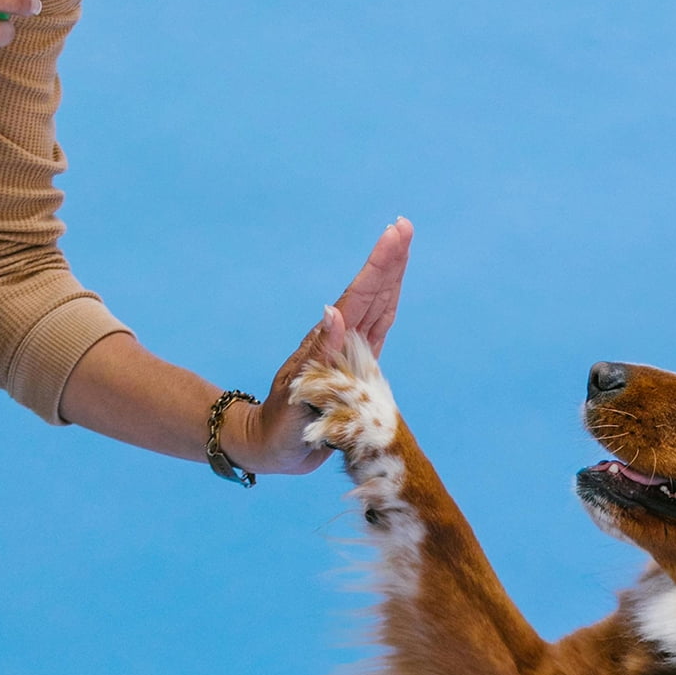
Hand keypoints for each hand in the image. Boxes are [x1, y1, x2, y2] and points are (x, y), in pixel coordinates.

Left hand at [224, 218, 413, 475]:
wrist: (271, 447)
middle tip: (404, 227)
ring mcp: (348, 354)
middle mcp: (340, 343)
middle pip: (370, 295)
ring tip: (402, 247)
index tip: (395, 234)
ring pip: (375, 308)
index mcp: (328, 344)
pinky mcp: (355, 370)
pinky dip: (386, 309)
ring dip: (389, 278)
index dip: (378, 267)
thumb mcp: (298, 392)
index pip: (359, 298)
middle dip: (388, 262)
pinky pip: (376, 333)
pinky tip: (392, 294)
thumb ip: (319, 355)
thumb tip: (334, 312)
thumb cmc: (280, 427)